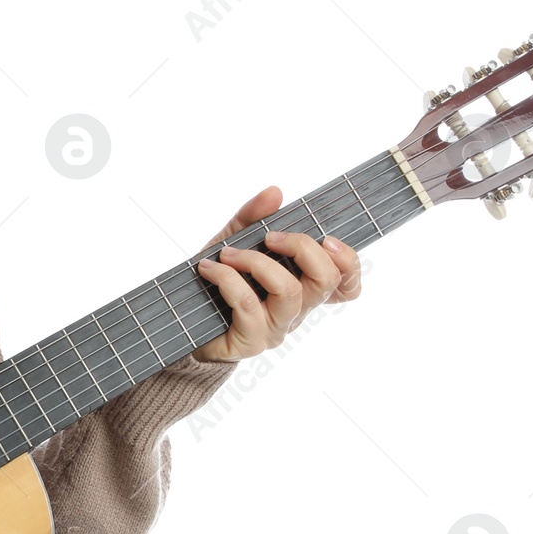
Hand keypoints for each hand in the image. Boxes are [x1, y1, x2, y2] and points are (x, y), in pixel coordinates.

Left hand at [190, 184, 361, 363]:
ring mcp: (276, 328)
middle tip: (269, 237)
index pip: (346, 285)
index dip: (348, 263)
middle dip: (301, 247)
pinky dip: (227, 279)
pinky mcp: (251, 341)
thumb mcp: (234, 241)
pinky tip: (209, 268)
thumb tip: (274, 192)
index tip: (326, 239)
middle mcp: (297, 310)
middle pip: (326, 279)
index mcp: (303, 288)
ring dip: (256, 262)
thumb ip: (253, 217)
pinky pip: (249, 305)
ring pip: (289, 291)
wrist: (184, 321)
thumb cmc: (217, 281)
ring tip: (227, 253)